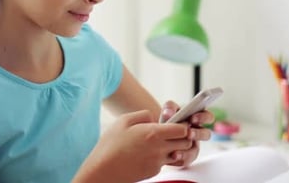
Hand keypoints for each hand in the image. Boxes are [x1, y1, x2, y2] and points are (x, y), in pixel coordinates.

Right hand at [73, 110, 192, 182]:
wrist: (103, 171)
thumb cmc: (110, 144)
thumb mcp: (123, 121)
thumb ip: (143, 115)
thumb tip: (154, 117)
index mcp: (154, 133)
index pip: (182, 129)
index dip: (182, 125)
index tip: (176, 123)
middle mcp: (159, 149)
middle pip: (185, 143)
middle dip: (183, 137)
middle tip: (172, 133)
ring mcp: (158, 162)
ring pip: (178, 154)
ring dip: (174, 148)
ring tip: (159, 143)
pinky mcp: (153, 172)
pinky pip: (164, 163)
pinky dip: (161, 158)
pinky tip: (147, 154)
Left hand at [160, 101, 214, 166]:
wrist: (159, 136)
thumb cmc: (167, 120)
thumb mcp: (168, 111)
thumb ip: (169, 108)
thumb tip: (168, 114)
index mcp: (197, 119)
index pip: (208, 117)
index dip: (204, 117)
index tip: (193, 118)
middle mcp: (198, 133)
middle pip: (206, 134)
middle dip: (198, 134)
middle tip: (189, 133)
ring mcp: (193, 146)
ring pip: (196, 149)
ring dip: (188, 149)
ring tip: (178, 147)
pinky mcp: (187, 156)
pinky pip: (187, 159)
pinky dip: (180, 157)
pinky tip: (173, 155)